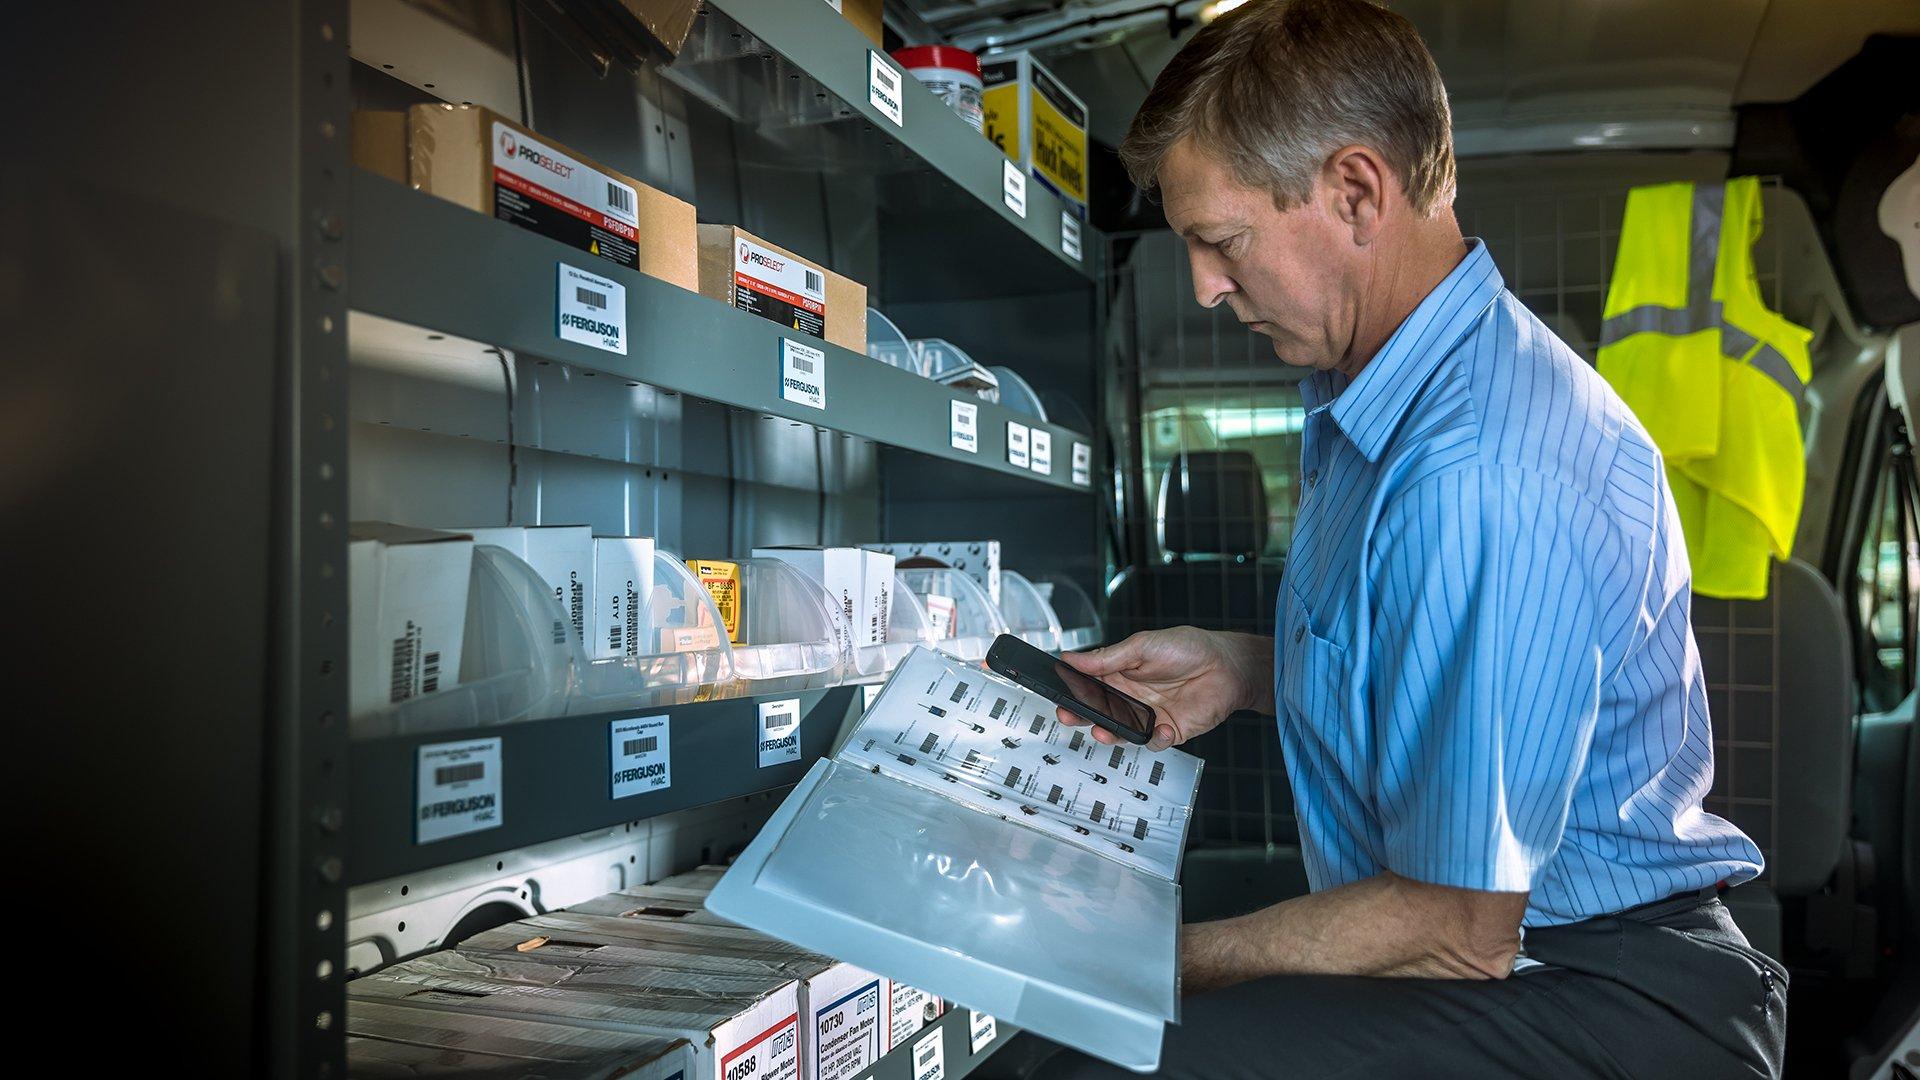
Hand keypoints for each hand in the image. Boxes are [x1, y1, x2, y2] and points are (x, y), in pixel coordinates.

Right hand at [1054, 627, 1272, 750]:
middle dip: (1082, 716)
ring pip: (1121, 732)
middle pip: (1099, 712)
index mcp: (1120, 674)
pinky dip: (1155, 739)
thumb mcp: (1142, 646)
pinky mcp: (1169, 731)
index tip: (1059, 695)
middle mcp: (1131, 698)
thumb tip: (1071, 658)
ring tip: (1103, 731)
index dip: (1073, 692)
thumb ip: (1106, 658)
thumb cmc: (1188, 648)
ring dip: (1111, 734)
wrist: (1227, 665)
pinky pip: (1153, 742)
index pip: (1089, 687)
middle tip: (1069, 716)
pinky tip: (1162, 728)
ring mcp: (1148, 716)